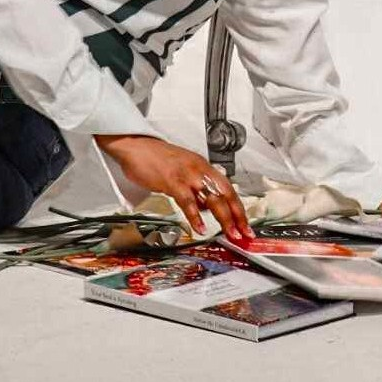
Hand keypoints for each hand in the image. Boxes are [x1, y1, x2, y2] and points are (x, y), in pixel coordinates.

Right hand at [94, 134, 253, 239]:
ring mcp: (187, 174)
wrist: (136, 146)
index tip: (245, 224)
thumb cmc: (157, 159)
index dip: (238, 207)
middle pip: (225, 193)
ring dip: (224, 218)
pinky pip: (187, 200)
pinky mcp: (172, 180)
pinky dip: (195, 216)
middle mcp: (199, 168)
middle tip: (244, 233)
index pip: (228, 188)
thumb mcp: (183, 172)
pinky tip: (200, 228)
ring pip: (212, 197)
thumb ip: (196, 189)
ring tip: (230, 234)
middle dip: (237, 215)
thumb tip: (207, 207)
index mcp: (203, 166)